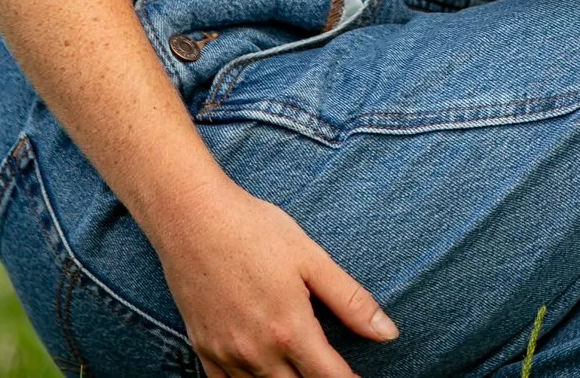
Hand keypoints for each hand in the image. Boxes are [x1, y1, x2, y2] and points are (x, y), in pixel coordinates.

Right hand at [147, 177, 396, 377]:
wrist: (191, 217)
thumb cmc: (254, 231)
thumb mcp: (311, 259)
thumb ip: (351, 301)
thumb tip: (388, 334)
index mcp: (289, 330)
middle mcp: (256, 352)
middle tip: (331, 371)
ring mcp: (226, 355)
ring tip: (301, 372)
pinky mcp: (202, 350)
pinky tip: (261, 375)